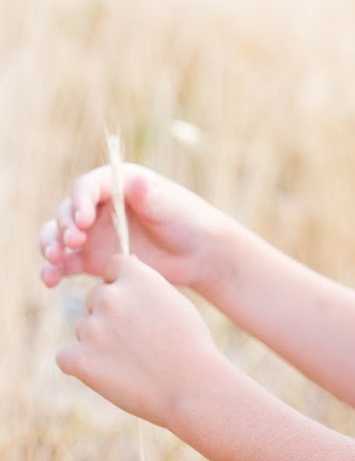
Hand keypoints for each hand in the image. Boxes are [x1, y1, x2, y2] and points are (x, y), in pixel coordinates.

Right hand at [40, 165, 225, 297]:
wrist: (198, 255)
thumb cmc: (188, 221)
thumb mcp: (170, 206)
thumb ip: (149, 195)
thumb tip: (137, 180)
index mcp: (117, 184)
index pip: (86, 187)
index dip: (80, 202)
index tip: (83, 221)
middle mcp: (99, 206)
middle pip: (67, 210)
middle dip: (63, 225)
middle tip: (74, 242)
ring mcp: (93, 233)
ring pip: (59, 236)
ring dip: (50, 245)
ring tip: (55, 260)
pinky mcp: (92, 259)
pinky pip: (65, 263)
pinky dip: (53, 270)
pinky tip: (50, 280)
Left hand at [56, 254, 222, 430]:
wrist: (191, 385)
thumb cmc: (189, 344)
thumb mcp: (172, 301)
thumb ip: (145, 287)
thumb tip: (124, 281)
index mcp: (135, 277)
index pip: (112, 267)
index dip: (121, 284)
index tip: (132, 302)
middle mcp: (109, 297)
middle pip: (94, 298)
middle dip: (108, 315)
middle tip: (134, 340)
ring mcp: (92, 328)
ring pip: (83, 328)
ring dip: (97, 342)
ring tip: (129, 361)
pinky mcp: (80, 359)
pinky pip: (67, 357)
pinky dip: (81, 366)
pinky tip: (107, 374)